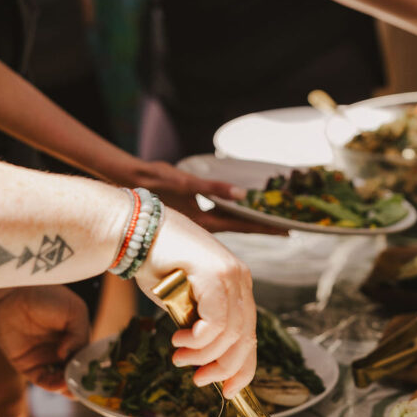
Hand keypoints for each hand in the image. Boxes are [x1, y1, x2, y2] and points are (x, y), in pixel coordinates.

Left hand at [0, 286, 89, 391]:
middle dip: (83, 382)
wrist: (11, 294)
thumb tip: (69, 357)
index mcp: (76, 337)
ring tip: (74, 385)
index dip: (95, 368)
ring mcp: (46, 360)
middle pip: (77, 373)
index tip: (101, 376)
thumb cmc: (46, 296)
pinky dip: (53, 385)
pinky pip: (43, 381)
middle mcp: (63, 351)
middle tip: (89, 387)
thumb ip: (80, 334)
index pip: (90, 358)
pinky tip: (61, 383)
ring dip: (69, 386)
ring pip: (62, 381)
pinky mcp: (28, 367)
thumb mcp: (74, 310)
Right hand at [126, 159, 285, 233]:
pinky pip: (220, 216)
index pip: (243, 226)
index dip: (265, 228)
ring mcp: (200, 221)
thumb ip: (213, 189)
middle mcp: (205, 224)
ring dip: (250, 222)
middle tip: (284, 228)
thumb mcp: (186, 186)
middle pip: (241, 226)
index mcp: (206, 221)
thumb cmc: (157, 187)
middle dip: (262, 227)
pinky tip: (241, 209)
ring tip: (269, 220)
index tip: (285, 230)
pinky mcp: (194, 214)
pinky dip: (234, 213)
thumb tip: (242, 193)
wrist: (131, 194)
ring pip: (232, 222)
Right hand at [135, 207, 256, 397]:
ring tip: (180, 357)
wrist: (136, 233)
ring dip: (203, 354)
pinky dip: (198, 339)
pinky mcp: (215, 274)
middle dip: (223, 367)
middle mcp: (240, 279)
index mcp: (238, 285)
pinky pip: (215, 321)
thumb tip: (208, 359)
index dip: (243, 367)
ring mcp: (231, 274)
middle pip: (246, 337)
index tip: (228, 390)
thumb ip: (201, 323)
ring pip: (230, 333)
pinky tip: (180, 340)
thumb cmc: (157, 266)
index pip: (250, 333)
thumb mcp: (185, 302)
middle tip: (200, 379)